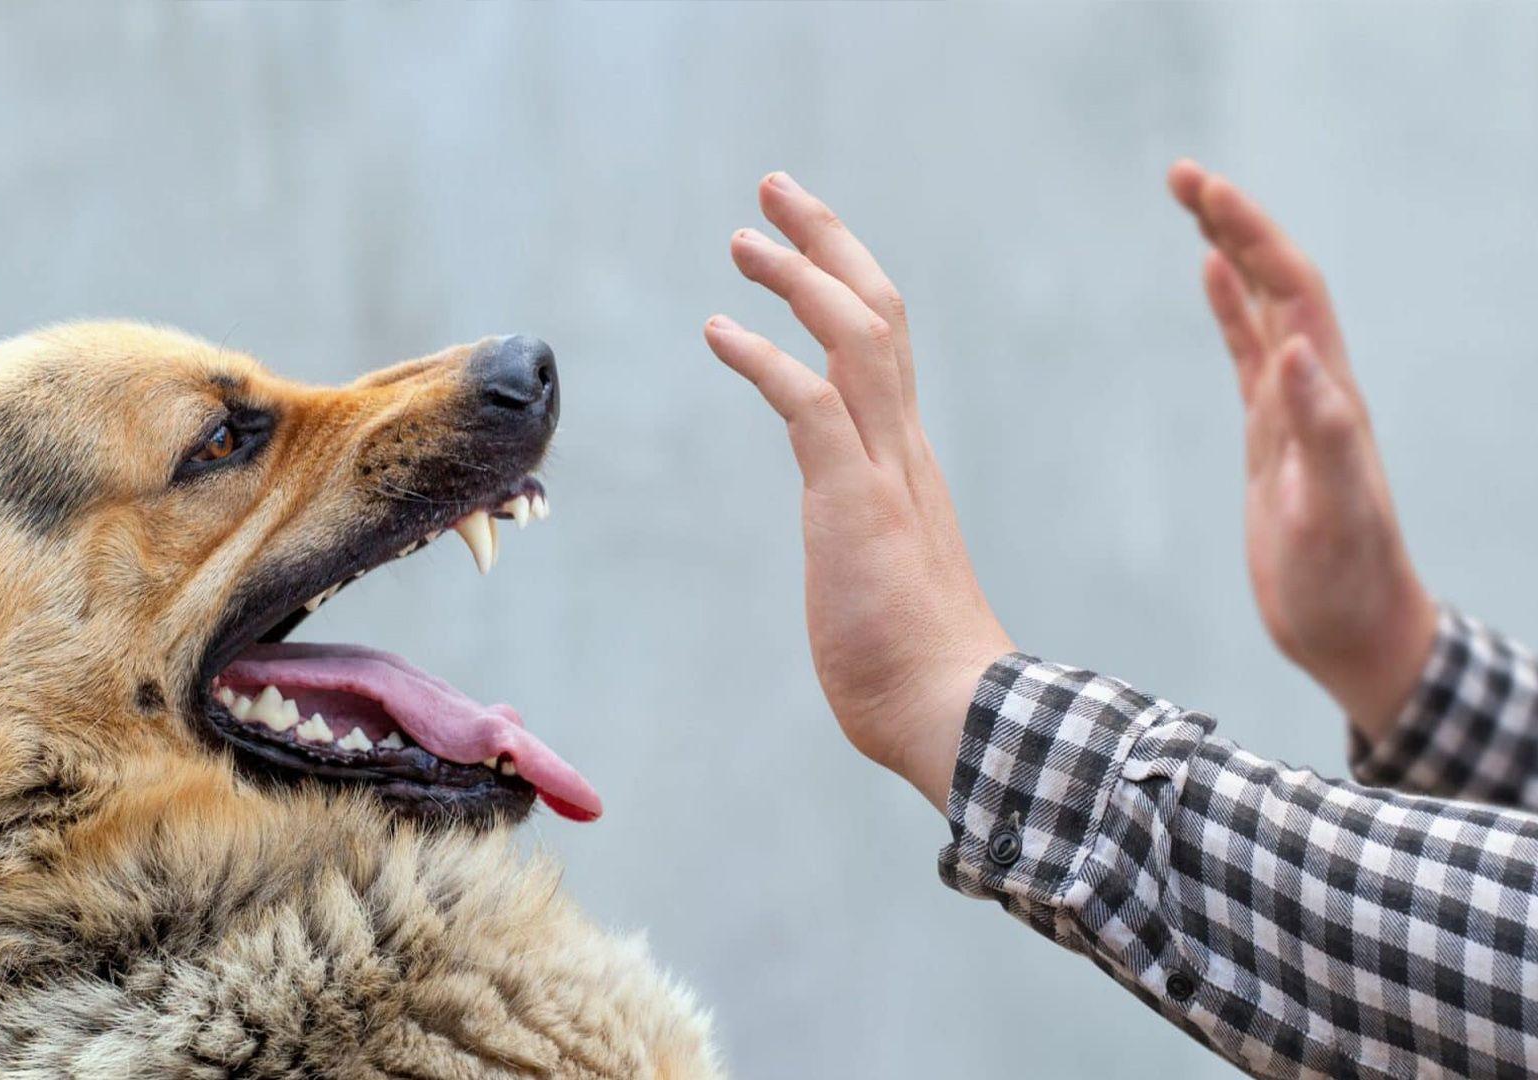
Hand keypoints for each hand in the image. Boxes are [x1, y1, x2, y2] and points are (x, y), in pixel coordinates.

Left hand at [704, 173, 1012, 811]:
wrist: (955, 715)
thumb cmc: (916, 668)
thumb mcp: (881, 580)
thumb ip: (867, 545)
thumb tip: (854, 559)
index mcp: (907, 461)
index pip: (885, 346)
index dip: (845, 282)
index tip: (804, 245)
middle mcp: (903, 448)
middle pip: (878, 311)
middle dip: (827, 241)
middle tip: (775, 191)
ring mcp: (885, 470)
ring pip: (855, 335)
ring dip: (798, 276)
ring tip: (743, 238)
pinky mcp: (855, 501)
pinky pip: (810, 404)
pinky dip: (764, 358)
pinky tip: (719, 330)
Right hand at [1168, 160, 1437, 740]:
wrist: (1353, 630)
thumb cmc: (1344, 581)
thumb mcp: (1332, 511)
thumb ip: (1322, 430)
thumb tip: (1294, 347)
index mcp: (1328, 394)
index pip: (1290, 289)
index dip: (1250, 234)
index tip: (1203, 190)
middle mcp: (1315, 387)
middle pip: (1276, 280)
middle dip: (1233, 221)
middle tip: (1180, 174)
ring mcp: (1292, 408)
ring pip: (1262, 306)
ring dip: (1230, 250)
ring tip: (1192, 202)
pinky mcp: (1271, 435)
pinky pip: (1247, 353)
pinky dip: (1228, 308)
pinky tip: (1208, 279)